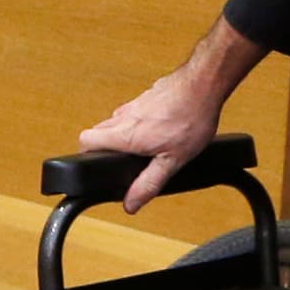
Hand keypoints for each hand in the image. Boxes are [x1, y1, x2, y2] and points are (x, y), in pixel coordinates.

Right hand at [82, 17, 268, 211]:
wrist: (204, 84)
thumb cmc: (190, 118)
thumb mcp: (172, 161)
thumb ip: (149, 183)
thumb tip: (130, 204)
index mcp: (125, 134)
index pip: (86, 140)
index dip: (86, 154)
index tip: (97, 165)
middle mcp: (124, 116)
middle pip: (98, 131)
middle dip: (104, 146)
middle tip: (121, 159)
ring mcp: (135, 103)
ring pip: (115, 120)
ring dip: (121, 133)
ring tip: (143, 145)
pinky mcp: (147, 95)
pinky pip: (132, 111)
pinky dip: (138, 121)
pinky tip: (159, 127)